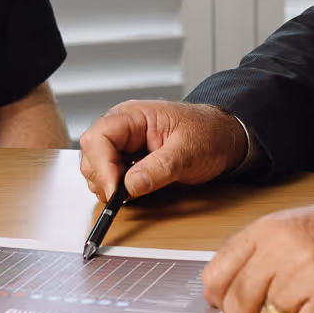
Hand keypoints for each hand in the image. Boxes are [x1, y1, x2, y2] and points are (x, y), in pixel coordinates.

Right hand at [77, 100, 248, 201]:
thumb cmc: (209, 134)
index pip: (99, 138)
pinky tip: (135, 191)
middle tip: (124, 197)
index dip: (102, 167)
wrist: (223, 137)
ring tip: (135, 192)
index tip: (114, 191)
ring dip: (108, 185)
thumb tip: (130, 186)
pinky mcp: (127, 159)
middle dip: (103, 178)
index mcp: (133, 116)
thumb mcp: (188, 152)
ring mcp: (123, 144)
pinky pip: (108, 175)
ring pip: (95, 167)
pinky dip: (115, 188)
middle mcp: (122, 127)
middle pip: (91, 154)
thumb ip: (159, 168)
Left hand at [201, 200, 313, 312]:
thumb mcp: (300, 226)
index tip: (242, 304)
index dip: (225, 299)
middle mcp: (283, 250)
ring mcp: (308, 277)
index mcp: (269, 229)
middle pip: (238, 309)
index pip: (216, 277)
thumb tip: (221, 291)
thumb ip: (260, 253)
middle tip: (287, 310)